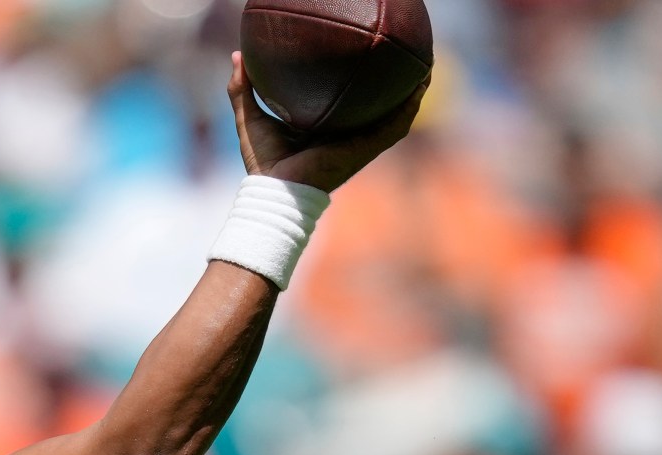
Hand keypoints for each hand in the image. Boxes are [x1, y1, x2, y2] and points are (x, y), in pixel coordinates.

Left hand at [227, 52, 424, 192]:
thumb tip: (237, 55)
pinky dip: (408, 108)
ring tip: (424, 67)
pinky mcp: (366, 149)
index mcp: (328, 129)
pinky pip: (394, 126)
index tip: (367, 60)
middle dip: (396, 84)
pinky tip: (419, 88)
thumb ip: (244, 87)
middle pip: (380, 106)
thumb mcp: (251, 116)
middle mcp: (349, 136)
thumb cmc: (264, 162)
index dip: (362, 84)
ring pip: (396, 115)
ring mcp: (361, 144)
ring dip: (413, 93)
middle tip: (404, 57)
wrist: (275, 191)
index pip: (351, 104)